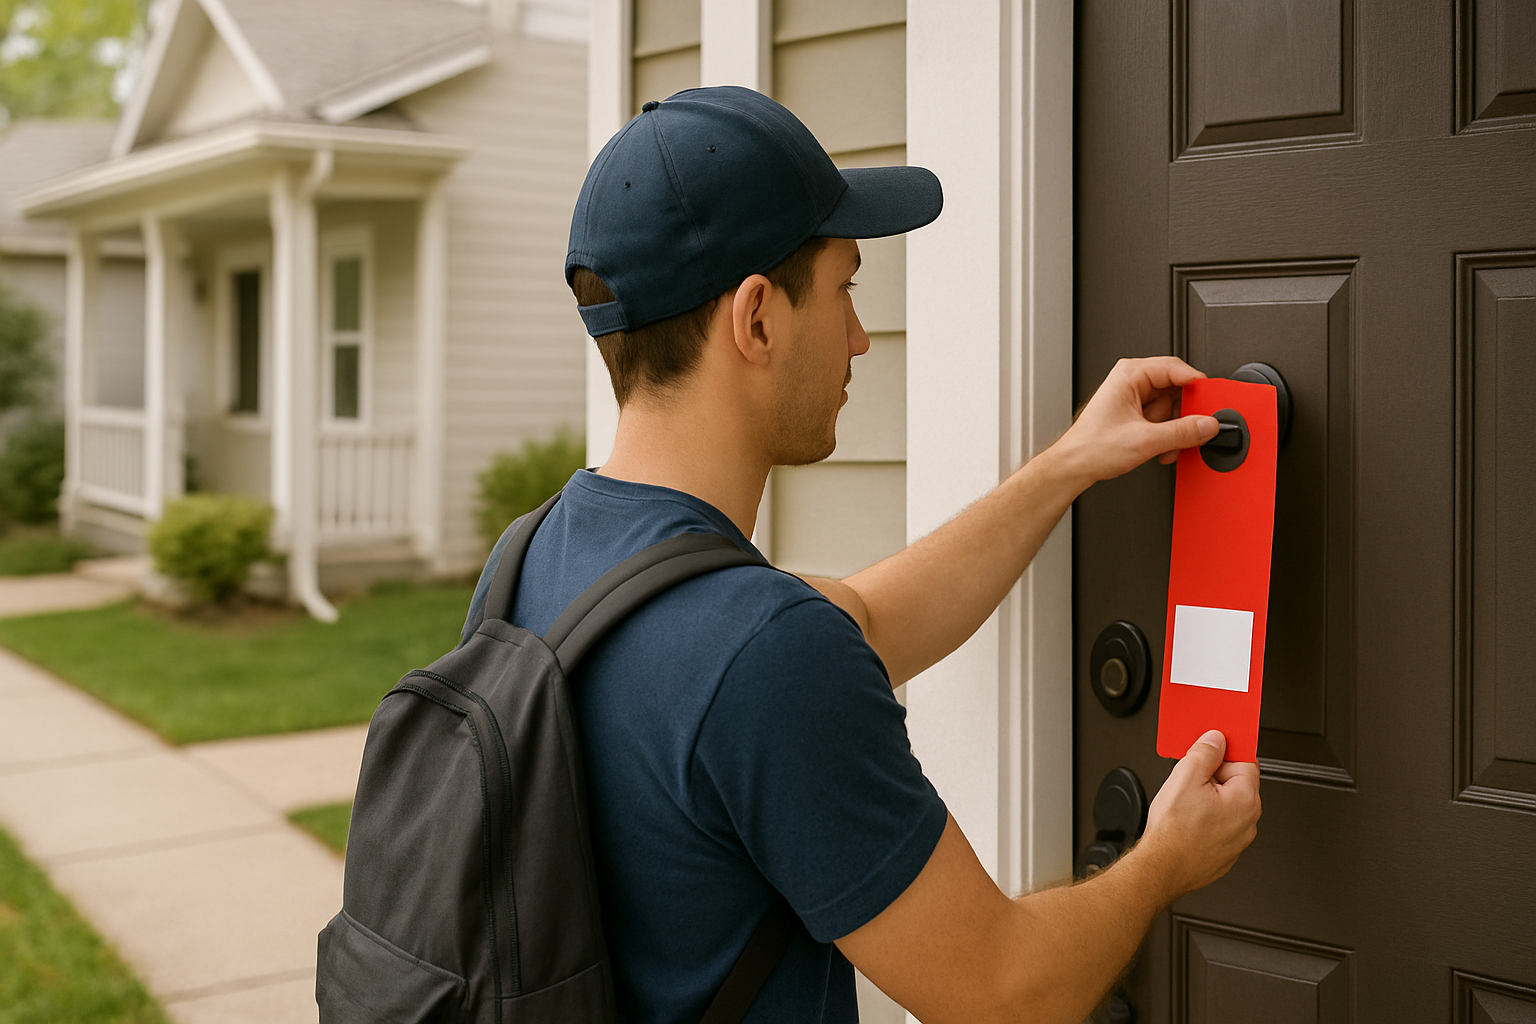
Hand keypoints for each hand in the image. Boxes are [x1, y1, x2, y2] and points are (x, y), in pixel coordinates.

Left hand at [1052, 357, 1218, 483]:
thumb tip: (1207, 425)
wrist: (1074, 466)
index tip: (1212, 402)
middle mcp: (1132, 381)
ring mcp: (1135, 398)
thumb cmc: (1091, 447)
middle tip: (1189, 432)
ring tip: (1165, 447)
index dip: (1197, 386)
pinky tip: (1160, 449)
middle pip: (1178, 389)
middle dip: (1184, 416)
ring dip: (1175, 431)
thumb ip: (1181, 432)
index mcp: (1130, 373)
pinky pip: (1164, 419)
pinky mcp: (1137, 414)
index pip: (1177, 368)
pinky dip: (1167, 436)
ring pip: (1173, 408)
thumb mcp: (1144, 440)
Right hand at [1136, 731, 1260, 901]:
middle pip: (1235, 783)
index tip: (1211, 748)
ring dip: (1209, 798)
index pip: (1246, 760)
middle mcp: (1248, 821)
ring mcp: (1238, 840)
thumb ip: (1205, 752)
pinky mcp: (1225, 853)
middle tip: (1189, 777)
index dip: (1224, 751)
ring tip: (1184, 802)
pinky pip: (1219, 826)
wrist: (1161, 869)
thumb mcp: (1185, 776)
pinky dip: (1206, 820)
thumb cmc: (1174, 832)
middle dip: (1213, 775)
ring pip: (1226, 806)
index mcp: (1246, 799)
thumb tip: (1216, 740)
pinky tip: (1186, 821)